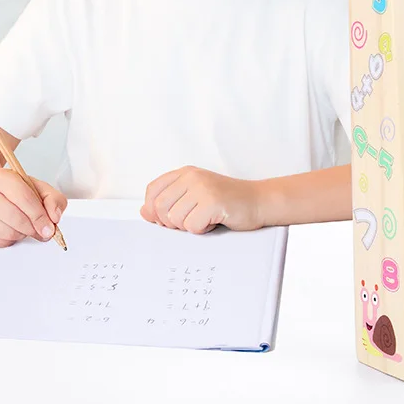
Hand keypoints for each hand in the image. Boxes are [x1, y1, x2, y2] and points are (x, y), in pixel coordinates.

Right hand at [0, 168, 66, 247]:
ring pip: (7, 234)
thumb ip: (53, 199)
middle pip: (16, 219)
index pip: (25, 199)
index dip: (40, 216)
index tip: (50, 229)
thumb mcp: (37, 187)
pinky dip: (10, 240)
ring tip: (24, 226)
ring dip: (22, 235)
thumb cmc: (14, 191)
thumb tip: (55, 218)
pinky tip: (11, 229)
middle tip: (42, 231)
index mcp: (2, 178)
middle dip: (34, 229)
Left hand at [140, 166, 264, 233]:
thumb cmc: (226, 201)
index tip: (169, 217)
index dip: (154, 210)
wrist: (259, 200)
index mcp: (185, 173)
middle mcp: (192, 177)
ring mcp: (202, 188)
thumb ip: (170, 201)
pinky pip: (192, 226)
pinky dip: (202, 230)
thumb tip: (144, 211)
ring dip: (189, 226)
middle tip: (191, 220)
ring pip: (175, 219)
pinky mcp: (213, 202)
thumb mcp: (194, 196)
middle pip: (160, 208)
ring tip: (206, 218)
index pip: (152, 191)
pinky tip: (214, 221)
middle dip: (171, 222)